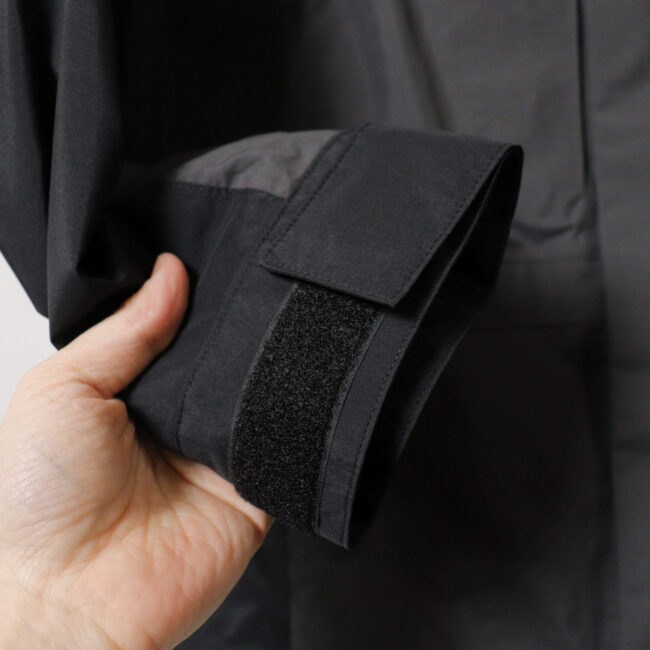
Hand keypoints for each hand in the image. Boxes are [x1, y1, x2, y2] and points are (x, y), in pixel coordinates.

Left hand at [0, 253, 271, 648]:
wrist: (74, 601)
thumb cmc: (44, 504)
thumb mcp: (63, 389)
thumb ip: (123, 331)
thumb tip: (170, 274)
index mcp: (137, 390)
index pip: (181, 328)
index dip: (196, 297)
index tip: (216, 260)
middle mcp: (180, 416)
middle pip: (225, 356)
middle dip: (237, 328)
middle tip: (253, 287)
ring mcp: (219, 450)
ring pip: (260, 390)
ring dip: (265, 368)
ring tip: (275, 333)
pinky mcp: (255, 484)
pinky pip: (285, 439)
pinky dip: (291, 415)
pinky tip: (292, 386)